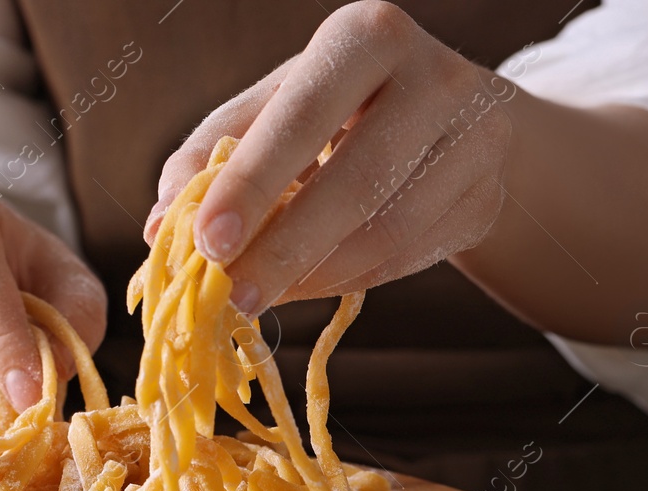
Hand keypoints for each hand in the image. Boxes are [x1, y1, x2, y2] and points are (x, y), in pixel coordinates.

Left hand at [146, 1, 511, 315]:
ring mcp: (475, 141)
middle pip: (354, 183)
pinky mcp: (487, 199)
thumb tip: (160, 225)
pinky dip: (346, 281)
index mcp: (367, 36)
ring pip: (386, 232)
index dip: (251, 183)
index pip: (302, 117)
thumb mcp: (269, 110)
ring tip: (259, 297)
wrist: (443, 118)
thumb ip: (210, 157)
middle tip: (230, 297)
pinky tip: (306, 286)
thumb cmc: (332, 110)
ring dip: (312, 277)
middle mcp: (435, 77)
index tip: (207, 242)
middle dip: (283, 250)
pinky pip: (407, 260)